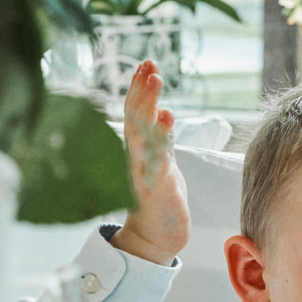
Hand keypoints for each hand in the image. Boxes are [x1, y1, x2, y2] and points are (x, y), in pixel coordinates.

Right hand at [111, 60, 188, 265]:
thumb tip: (160, 110)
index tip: (146, 64)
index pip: (136, 114)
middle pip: (136, 119)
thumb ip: (160, 138)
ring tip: (156, 84)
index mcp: (140, 149)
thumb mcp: (161, 160)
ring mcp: (145, 172)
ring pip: (144, 136)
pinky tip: (166, 122)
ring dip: (149, 108)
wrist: (155, 236)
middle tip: (149, 66)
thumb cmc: (158, 196)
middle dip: (142, 91)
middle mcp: (138, 157)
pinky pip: (156, 164)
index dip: (139, 89)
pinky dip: (160, 142)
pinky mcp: (157, 189)